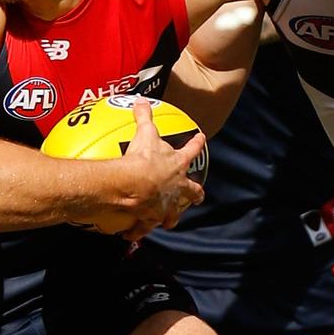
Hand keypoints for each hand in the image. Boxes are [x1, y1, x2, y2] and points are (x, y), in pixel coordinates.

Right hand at [114, 97, 205, 240]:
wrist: (135, 184)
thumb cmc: (143, 158)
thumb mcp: (145, 133)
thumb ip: (144, 116)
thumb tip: (141, 100)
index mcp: (177, 165)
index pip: (191, 151)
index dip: (196, 144)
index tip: (202, 138)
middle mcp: (176, 187)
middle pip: (191, 191)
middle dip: (196, 193)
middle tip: (199, 196)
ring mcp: (165, 205)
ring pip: (172, 214)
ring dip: (170, 218)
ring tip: (169, 222)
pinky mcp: (151, 219)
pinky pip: (143, 227)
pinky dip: (137, 231)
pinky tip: (131, 235)